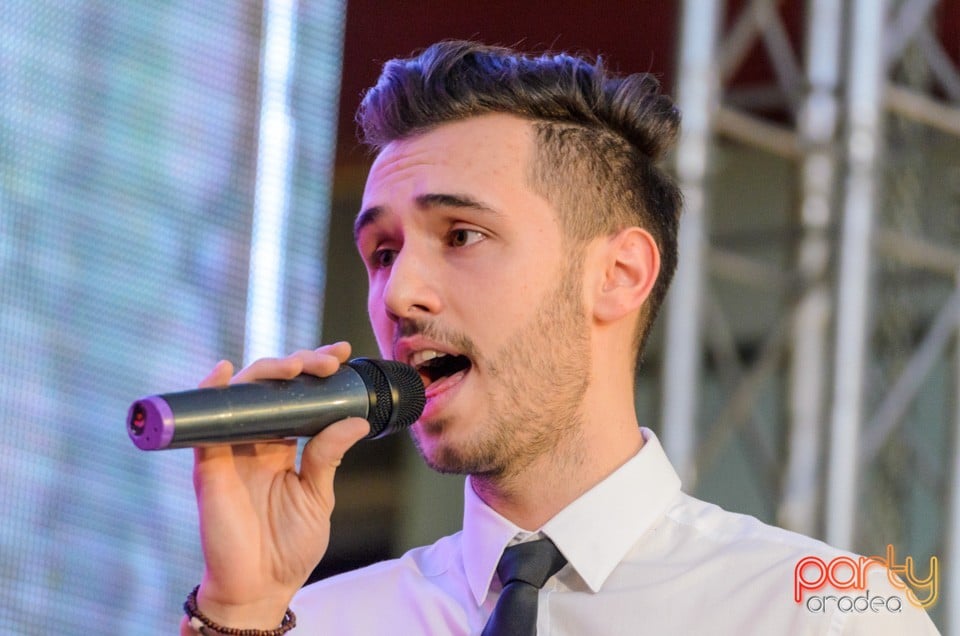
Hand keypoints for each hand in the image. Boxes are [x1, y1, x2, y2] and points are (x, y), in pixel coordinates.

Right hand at [189, 342, 369, 628]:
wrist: (261, 587)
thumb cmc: (288, 546)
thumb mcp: (317, 496)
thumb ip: (328, 456)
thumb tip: (356, 420)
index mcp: (282, 445)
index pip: (296, 397)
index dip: (316, 372)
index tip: (342, 354)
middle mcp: (254, 440)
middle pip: (270, 387)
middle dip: (299, 364)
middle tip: (328, 361)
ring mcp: (230, 448)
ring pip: (241, 394)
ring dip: (266, 371)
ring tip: (296, 366)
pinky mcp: (209, 465)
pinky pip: (204, 422)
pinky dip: (210, 392)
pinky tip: (224, 372)